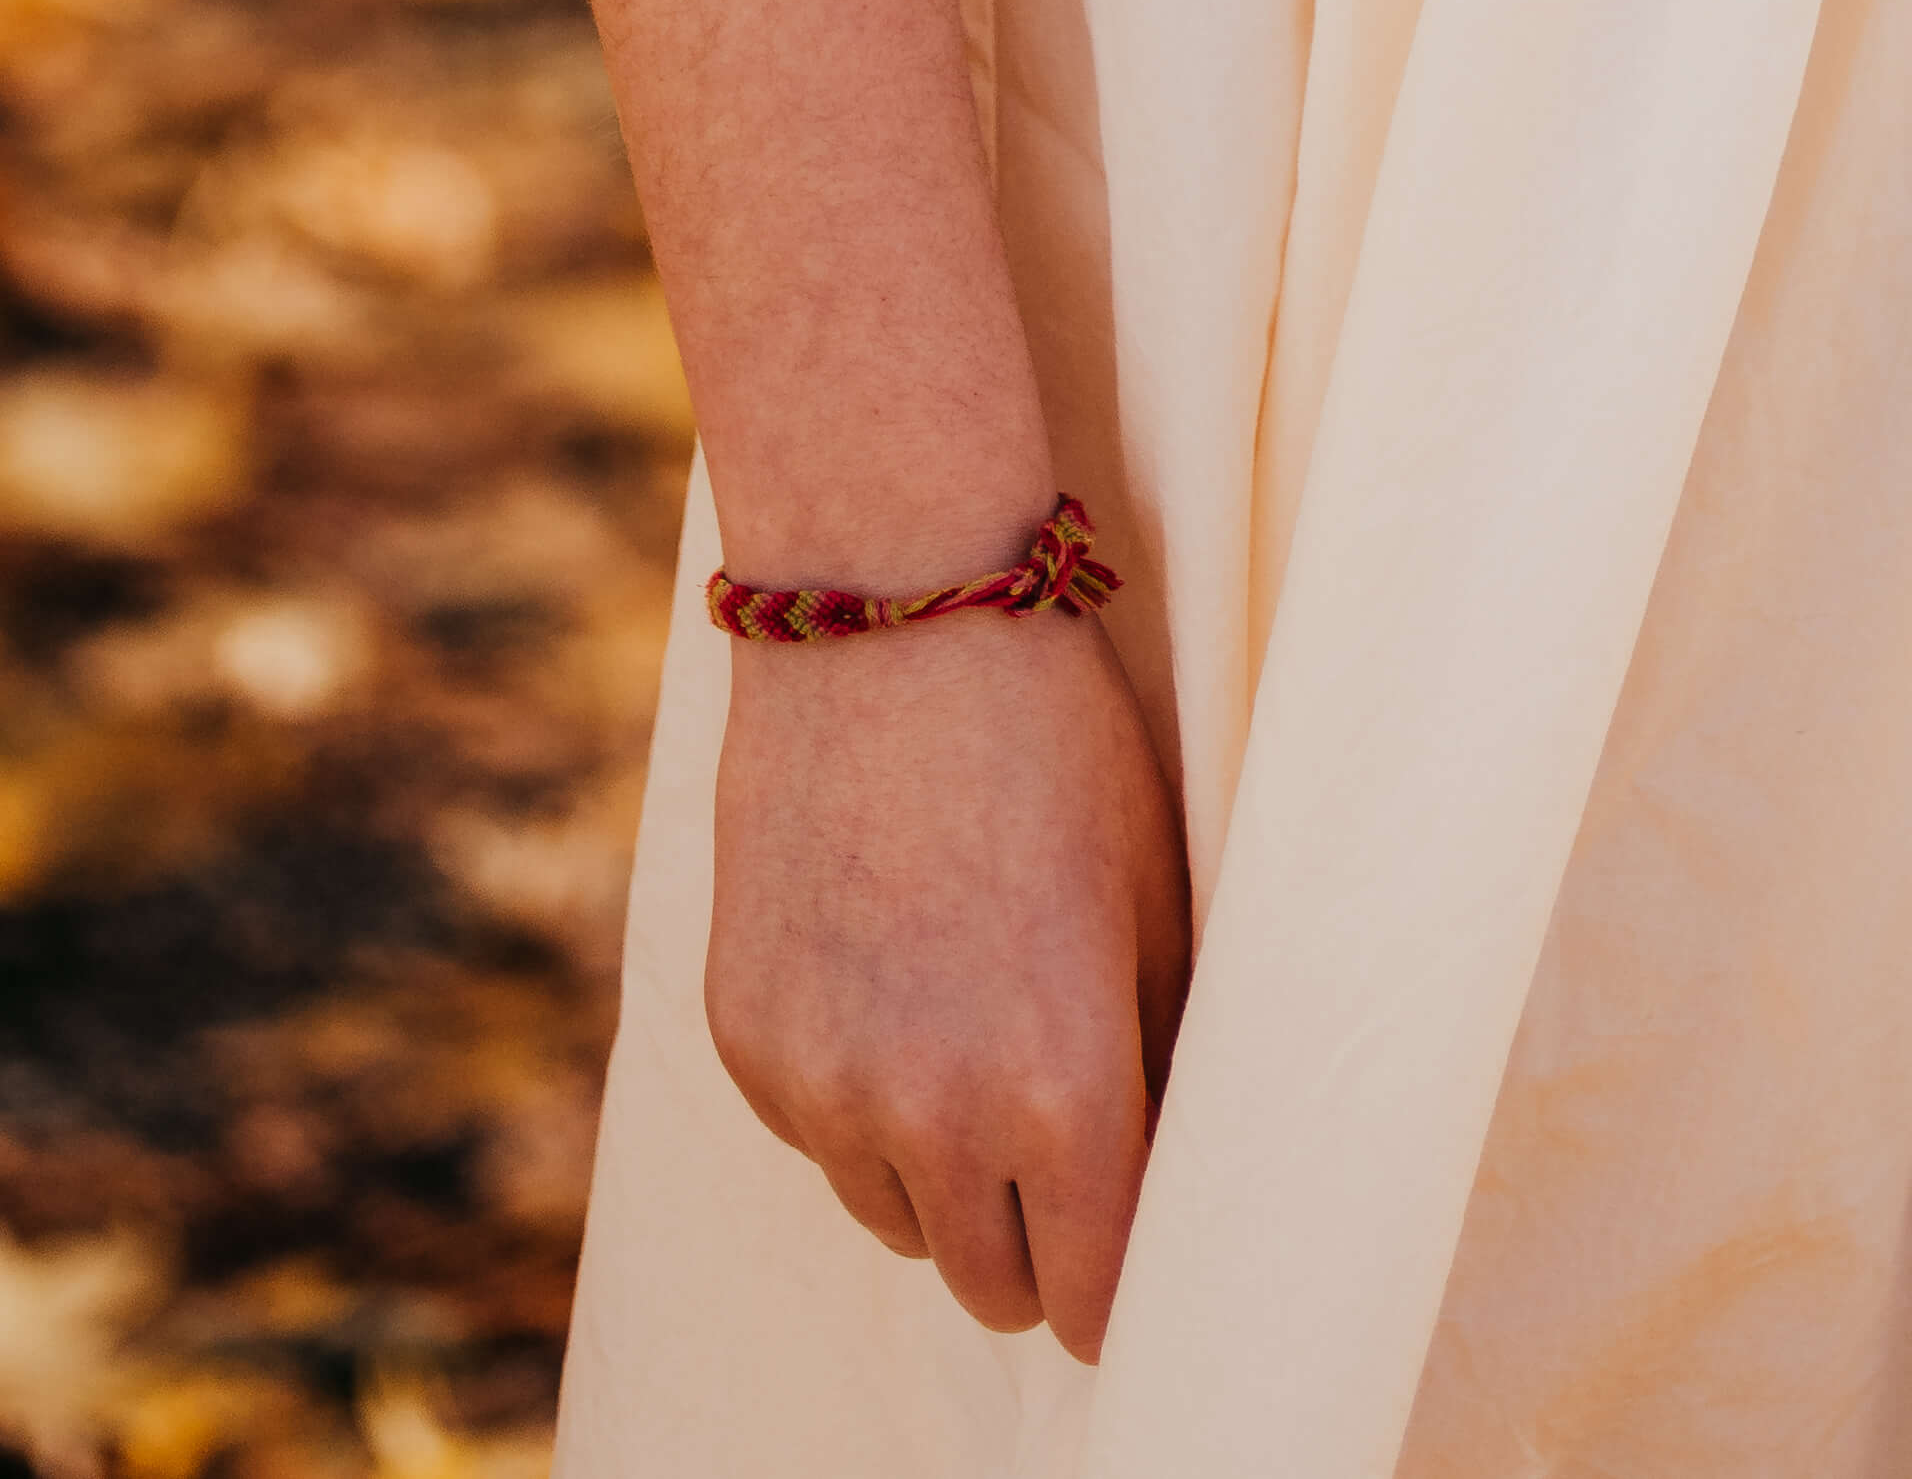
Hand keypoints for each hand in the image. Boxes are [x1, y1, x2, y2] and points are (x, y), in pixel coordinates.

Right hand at [708, 600, 1188, 1359]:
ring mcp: (824, 1088)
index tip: (1125, 1246)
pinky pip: (819, 1138)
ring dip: (940, 1173)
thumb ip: (1160, 1054)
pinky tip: (888, 971)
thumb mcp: (1154, 896)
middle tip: (1059, 1154)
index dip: (1116, 1282)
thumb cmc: (1056, 742)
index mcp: (1061, 1088)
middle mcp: (933, 1116)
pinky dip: (856, 1097)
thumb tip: (1165, 1162)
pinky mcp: (746, 1047)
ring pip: (900, 1220)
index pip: (1091, 1295)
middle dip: (1032, 1240)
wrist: (890, 617)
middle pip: (990, 1288)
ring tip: (971, 1032)